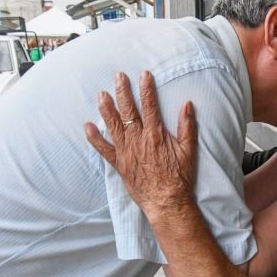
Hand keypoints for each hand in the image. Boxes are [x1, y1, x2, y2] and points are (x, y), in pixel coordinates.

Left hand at [84, 71, 198, 215]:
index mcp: (155, 134)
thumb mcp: (189, 150)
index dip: (146, 88)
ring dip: (107, 108)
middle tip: (118, 76)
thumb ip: (187, 126)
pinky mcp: (119, 164)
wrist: (167, 201)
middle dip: (123, 91)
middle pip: (128, 110)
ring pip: (113, 125)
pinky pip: (103, 149)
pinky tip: (88, 127)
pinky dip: (94, 138)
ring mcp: (126, 151)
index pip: (150, 105)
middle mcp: (138, 140)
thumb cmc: (180, 177)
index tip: (143, 74)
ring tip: (101, 94)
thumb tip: (187, 105)